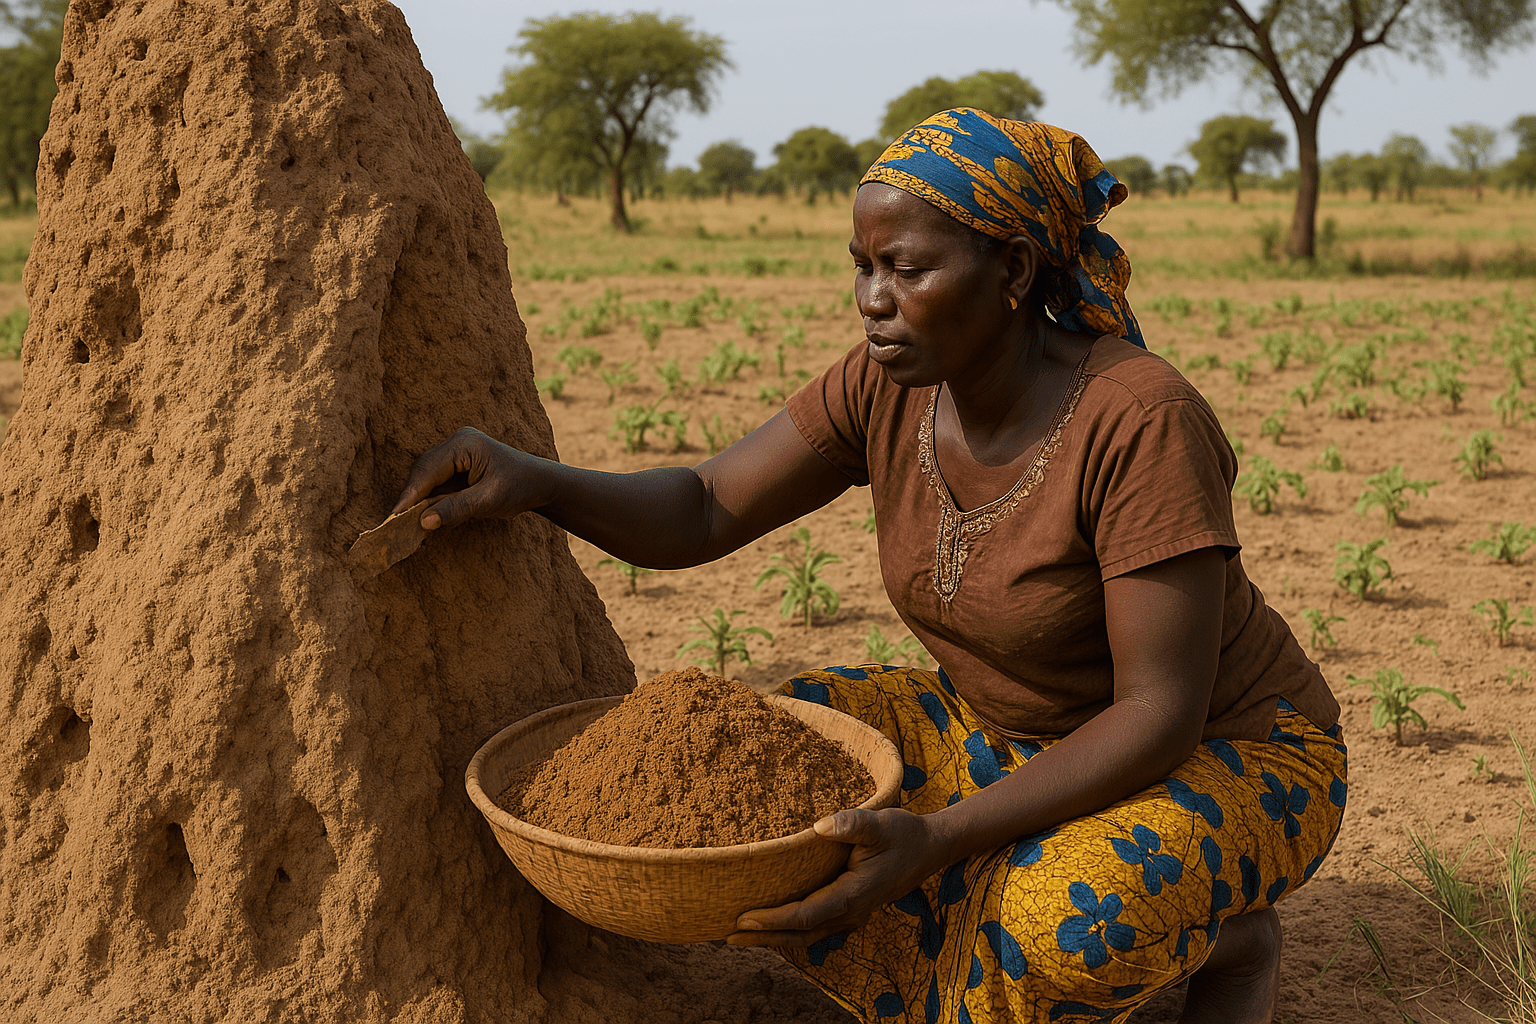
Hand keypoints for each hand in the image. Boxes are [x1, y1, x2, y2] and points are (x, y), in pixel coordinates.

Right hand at [391, 426, 552, 529]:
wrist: (540, 484)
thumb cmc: (520, 487)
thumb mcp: (490, 501)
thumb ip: (456, 509)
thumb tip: (423, 522)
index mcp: (465, 443)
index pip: (429, 469)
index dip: (411, 494)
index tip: (395, 517)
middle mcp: (456, 442)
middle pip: (423, 471)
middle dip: (411, 498)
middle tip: (396, 525)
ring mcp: (455, 452)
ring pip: (426, 478)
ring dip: (418, 500)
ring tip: (405, 524)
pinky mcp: (456, 465)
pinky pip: (436, 482)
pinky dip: (430, 500)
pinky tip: (424, 517)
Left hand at [726, 807, 945, 947]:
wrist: (931, 848)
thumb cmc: (904, 834)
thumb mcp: (880, 823)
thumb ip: (851, 824)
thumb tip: (819, 827)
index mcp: (853, 895)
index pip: (805, 915)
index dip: (773, 919)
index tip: (743, 917)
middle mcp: (850, 912)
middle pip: (800, 934)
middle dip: (764, 938)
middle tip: (728, 936)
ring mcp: (852, 914)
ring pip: (807, 935)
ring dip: (774, 938)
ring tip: (741, 935)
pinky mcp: (851, 909)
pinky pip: (816, 927)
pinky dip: (791, 930)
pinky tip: (773, 924)